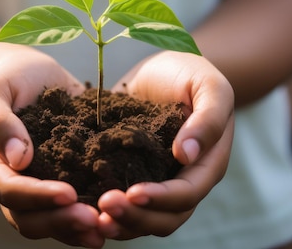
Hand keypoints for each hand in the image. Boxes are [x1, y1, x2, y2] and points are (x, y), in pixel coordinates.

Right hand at [0, 44, 104, 247]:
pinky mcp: (62, 181)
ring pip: (51, 222)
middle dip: (61, 222)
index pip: (9, 190)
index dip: (38, 196)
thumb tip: (19, 159)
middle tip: (94, 219)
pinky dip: (91, 217)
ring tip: (107, 227)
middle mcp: (11, 184)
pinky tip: (117, 218)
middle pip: (29, 218)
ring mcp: (36, 187)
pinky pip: (72, 208)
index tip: (69, 194)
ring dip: (77, 230)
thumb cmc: (8, 79)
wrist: (29, 74)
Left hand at [97, 51, 234, 239]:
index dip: (161, 198)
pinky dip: (104, 212)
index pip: (187, 194)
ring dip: (120, 223)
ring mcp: (156, 183)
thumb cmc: (190, 74)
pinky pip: (122, 204)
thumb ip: (208, 119)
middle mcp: (183, 182)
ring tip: (93, 217)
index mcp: (206, 165)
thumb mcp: (209, 86)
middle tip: (104, 206)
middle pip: (165, 218)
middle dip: (136, 217)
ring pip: (142, 219)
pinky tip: (82, 205)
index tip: (133, 192)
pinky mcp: (130, 177)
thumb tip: (187, 155)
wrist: (162, 70)